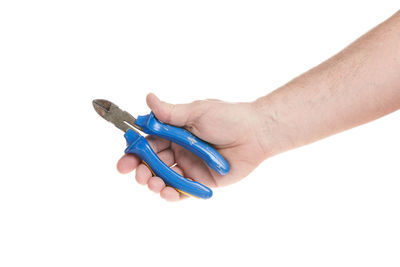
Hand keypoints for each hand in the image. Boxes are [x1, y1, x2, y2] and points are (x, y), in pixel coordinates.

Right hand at [117, 93, 267, 200]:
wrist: (255, 133)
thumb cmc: (228, 117)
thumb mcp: (197, 112)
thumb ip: (171, 113)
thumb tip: (148, 98)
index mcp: (175, 133)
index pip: (149, 143)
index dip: (135, 151)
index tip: (124, 159)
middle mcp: (179, 151)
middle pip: (152, 163)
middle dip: (140, 170)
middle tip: (136, 173)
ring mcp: (190, 168)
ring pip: (164, 178)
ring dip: (154, 182)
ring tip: (153, 182)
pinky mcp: (201, 182)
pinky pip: (183, 191)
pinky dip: (172, 193)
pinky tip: (167, 191)